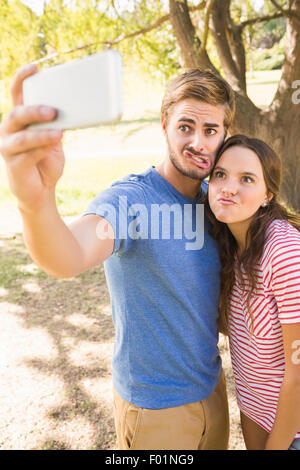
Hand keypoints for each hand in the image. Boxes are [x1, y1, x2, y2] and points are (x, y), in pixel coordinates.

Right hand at [0, 64, 64, 212]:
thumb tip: (77, 108)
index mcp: (19, 119)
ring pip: (22, 137)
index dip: (22, 78)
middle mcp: (9, 131)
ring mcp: (8, 148)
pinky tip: (54, 145)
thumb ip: (58, 124)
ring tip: (59, 132)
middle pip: (18, 114)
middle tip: (54, 111)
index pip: (17, 93)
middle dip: (35, 111)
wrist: (41, 190)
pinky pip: (27, 156)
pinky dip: (42, 150)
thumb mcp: (54, 138)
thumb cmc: (46, 160)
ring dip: (41, 133)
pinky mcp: (14, 166)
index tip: (35, 67)